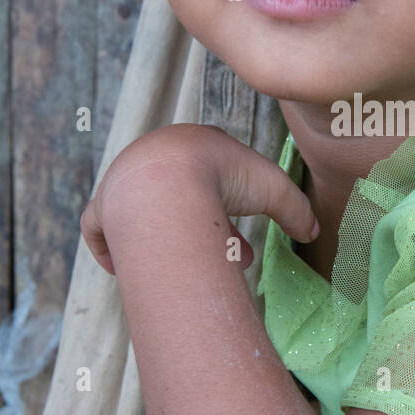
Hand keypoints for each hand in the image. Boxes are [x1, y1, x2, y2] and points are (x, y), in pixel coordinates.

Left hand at [79, 123, 318, 274]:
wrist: (168, 184)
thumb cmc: (224, 179)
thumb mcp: (274, 190)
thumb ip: (297, 210)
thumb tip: (315, 231)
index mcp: (194, 146)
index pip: (214, 176)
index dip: (233, 209)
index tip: (243, 241)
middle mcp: (156, 159)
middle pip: (183, 198)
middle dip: (209, 229)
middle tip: (228, 258)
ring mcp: (125, 183)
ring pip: (147, 214)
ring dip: (168, 238)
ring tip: (188, 269)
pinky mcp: (104, 208)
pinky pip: (99, 226)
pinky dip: (109, 246)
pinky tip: (124, 265)